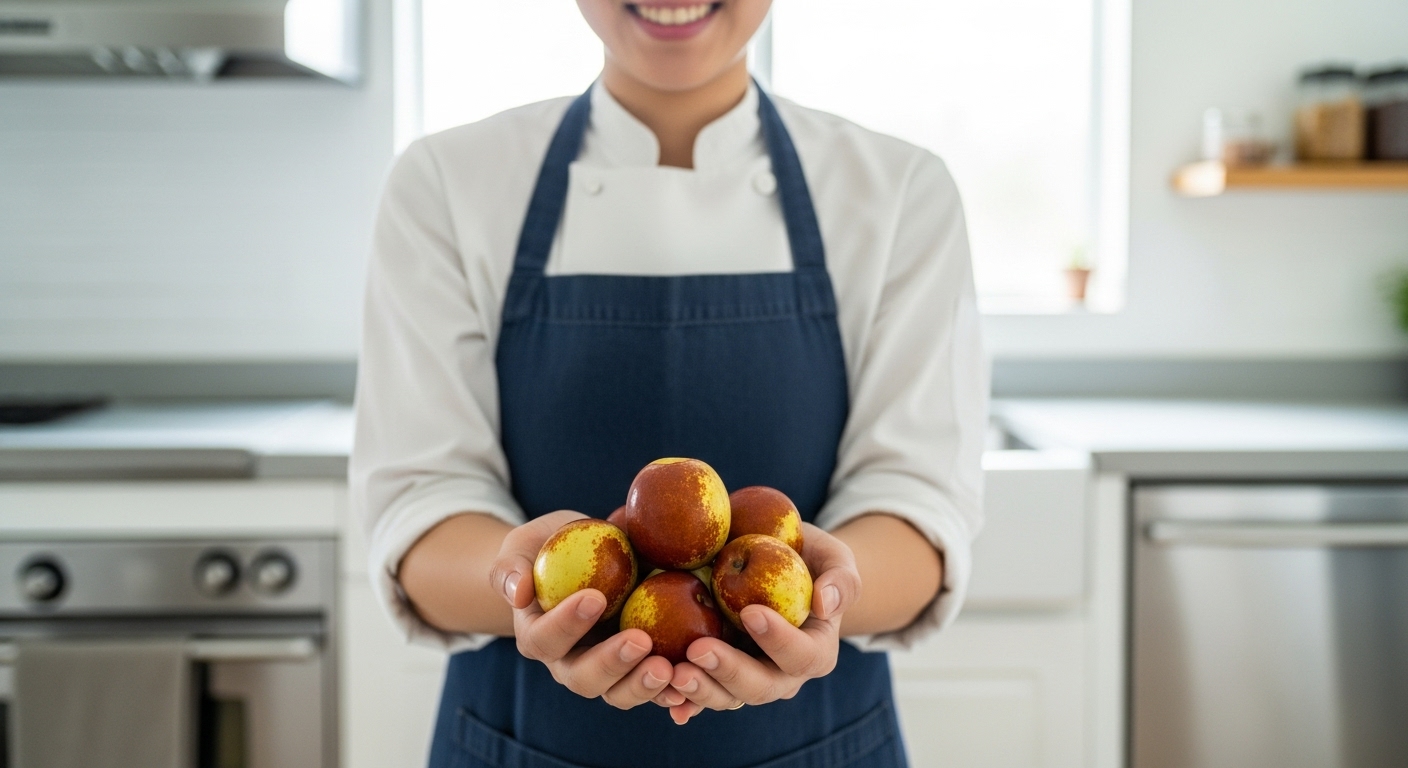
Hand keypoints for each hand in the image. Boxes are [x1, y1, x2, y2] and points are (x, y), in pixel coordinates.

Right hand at [489, 510, 677, 709]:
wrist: (585, 558)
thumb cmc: (550, 547)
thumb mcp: (525, 544)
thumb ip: (512, 565)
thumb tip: (517, 591)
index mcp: (539, 636)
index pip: (545, 639)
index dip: (566, 624)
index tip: (594, 597)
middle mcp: (569, 662)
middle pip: (584, 679)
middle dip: (612, 664)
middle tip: (641, 640)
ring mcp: (606, 671)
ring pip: (620, 693)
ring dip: (643, 685)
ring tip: (669, 668)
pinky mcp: (638, 670)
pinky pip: (653, 689)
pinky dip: (672, 691)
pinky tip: (690, 683)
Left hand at [667, 523, 860, 723]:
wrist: (775, 565)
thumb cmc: (809, 557)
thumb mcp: (834, 556)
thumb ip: (841, 577)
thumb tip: (825, 604)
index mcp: (815, 652)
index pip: (802, 655)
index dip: (779, 640)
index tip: (751, 611)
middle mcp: (782, 675)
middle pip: (759, 687)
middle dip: (729, 672)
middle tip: (698, 649)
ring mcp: (746, 679)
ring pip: (725, 697)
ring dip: (698, 690)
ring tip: (672, 673)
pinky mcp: (716, 675)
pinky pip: (698, 693)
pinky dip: (679, 697)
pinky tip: (661, 693)